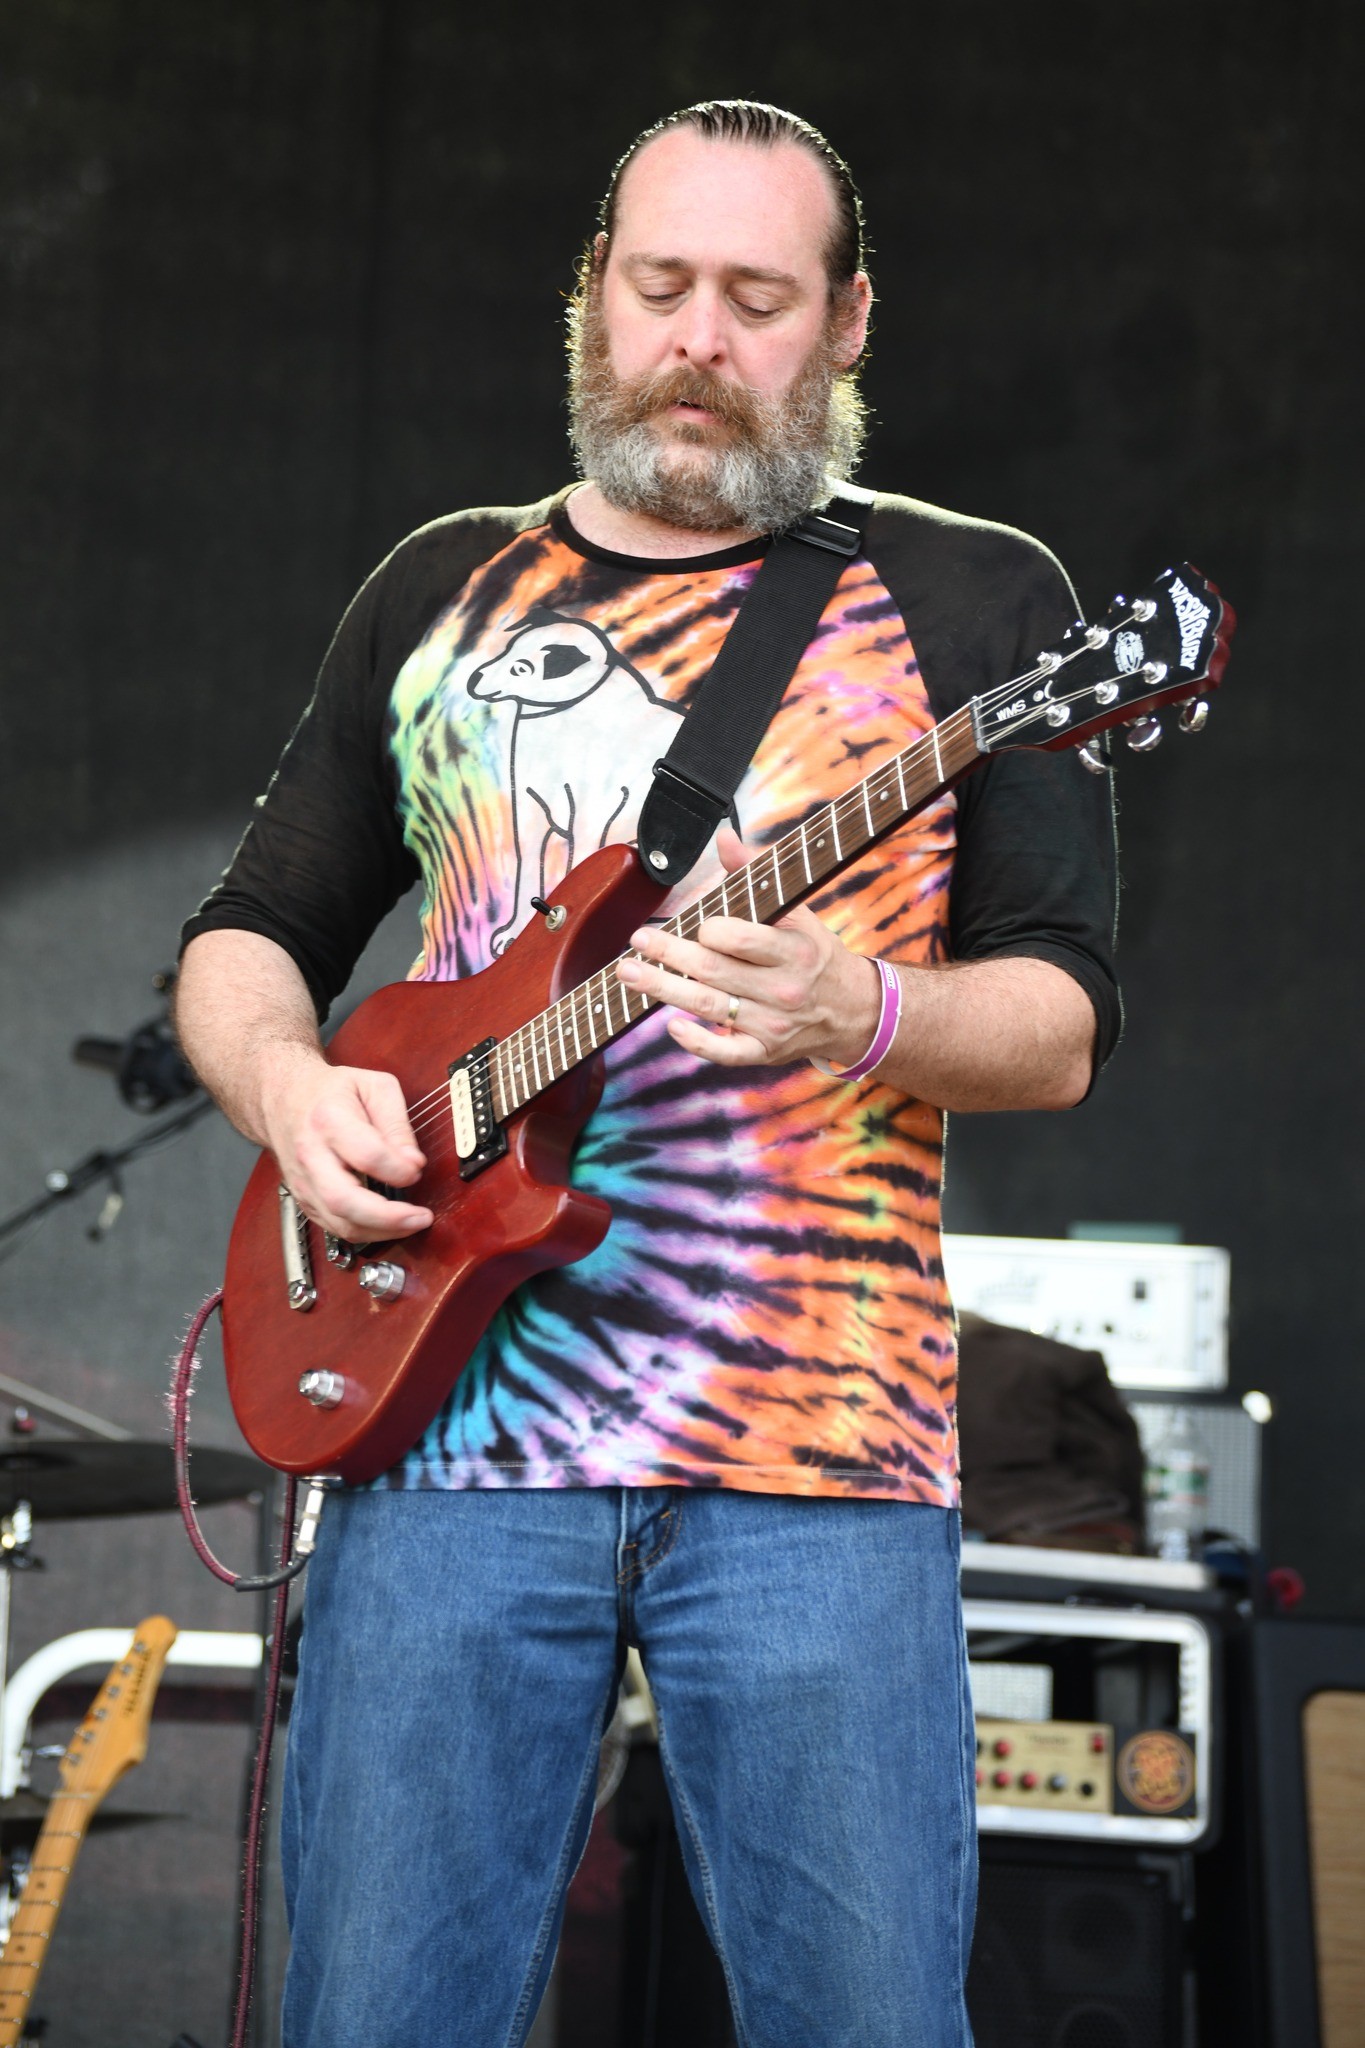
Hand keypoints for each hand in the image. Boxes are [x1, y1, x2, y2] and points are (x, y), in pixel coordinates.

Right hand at [257, 1047, 432, 1240]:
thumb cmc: (330, 1091)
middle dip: (387, 1217)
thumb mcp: (374, 1087)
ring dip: (381, 1231)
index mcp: (329, 1119)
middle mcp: (311, 1155)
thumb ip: (397, 1124)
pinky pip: (335, 1228)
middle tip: (420, 1217)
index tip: (416, 1168)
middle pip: (344, 1200)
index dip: (398, 1168)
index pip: (367, 1154)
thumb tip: (413, 1162)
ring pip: (339, 1223)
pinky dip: (366, 1232)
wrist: (283, 1098)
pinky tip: (389, 1224)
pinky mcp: (305, 1199)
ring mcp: (304, 1182)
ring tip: (412, 1223)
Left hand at [616, 826, 881, 1068]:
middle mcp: (783, 989)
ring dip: (664, 990)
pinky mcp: (764, 1051)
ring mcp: (772, 1024)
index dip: (711, 931)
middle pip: (714, 971)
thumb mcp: (796, 911)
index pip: (742, 940)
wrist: (851, 1010)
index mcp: (793, 950)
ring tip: (629, 973)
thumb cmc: (813, 952)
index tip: (697, 924)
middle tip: (637, 941)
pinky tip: (672, 1025)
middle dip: (670, 955)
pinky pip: (727, 1053)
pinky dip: (698, 1043)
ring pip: (710, 1007)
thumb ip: (756, 874)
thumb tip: (724, 838)